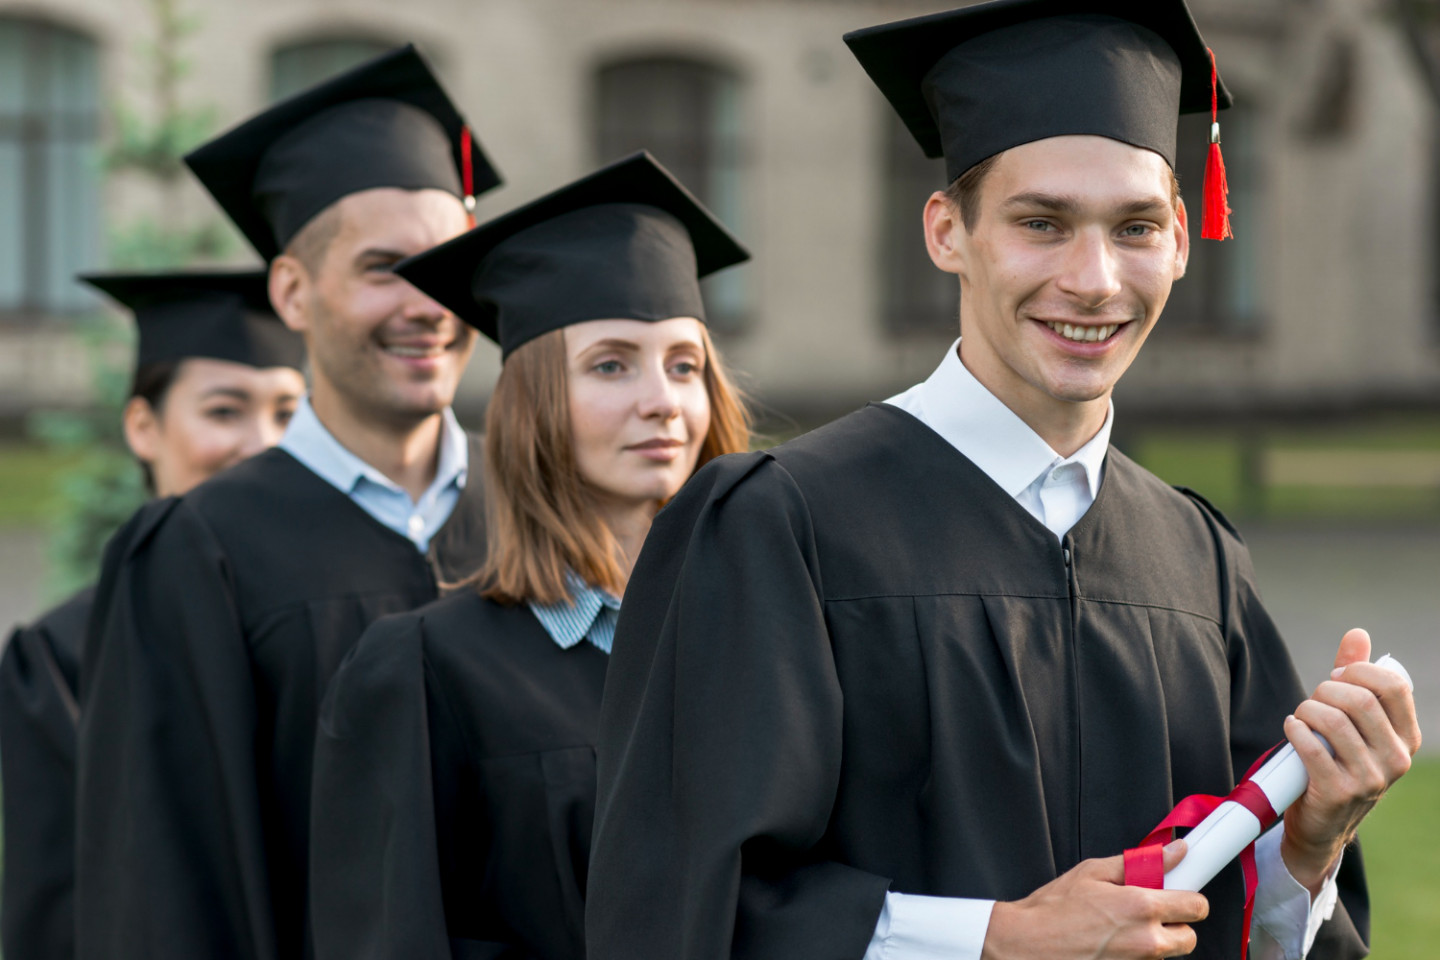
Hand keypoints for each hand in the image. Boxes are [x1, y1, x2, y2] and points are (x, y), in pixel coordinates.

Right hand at [981, 840, 1207, 958]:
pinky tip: (1109, 945)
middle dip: (1174, 924)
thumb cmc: (1053, 908)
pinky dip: (1134, 956)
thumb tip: (1174, 852)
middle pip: (1189, 937)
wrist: (1027, 945)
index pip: (1197, 906)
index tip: (1180, 895)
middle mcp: (1146, 940)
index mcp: (1141, 906)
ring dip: (1152, 942)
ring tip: (1118, 930)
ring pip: (1165, 954)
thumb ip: (1139, 862)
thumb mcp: (1092, 872)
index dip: (1189, 898)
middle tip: (1147, 914)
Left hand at [1282, 628, 1421, 893]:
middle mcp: (1397, 759)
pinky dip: (1294, 729)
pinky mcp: (1339, 792)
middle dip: (1325, 689)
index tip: (1335, 676)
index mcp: (1407, 737)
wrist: (1322, 823)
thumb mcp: (1354, 722)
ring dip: (1306, 709)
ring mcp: (1371, 779)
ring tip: (1301, 716)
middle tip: (1313, 700)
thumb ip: (1356, 677)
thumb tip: (1358, 634)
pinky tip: (1292, 728)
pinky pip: (1311, 747)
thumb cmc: (1337, 761)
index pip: (1394, 684)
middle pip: (1359, 699)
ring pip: (1333, 720)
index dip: (1357, 670)